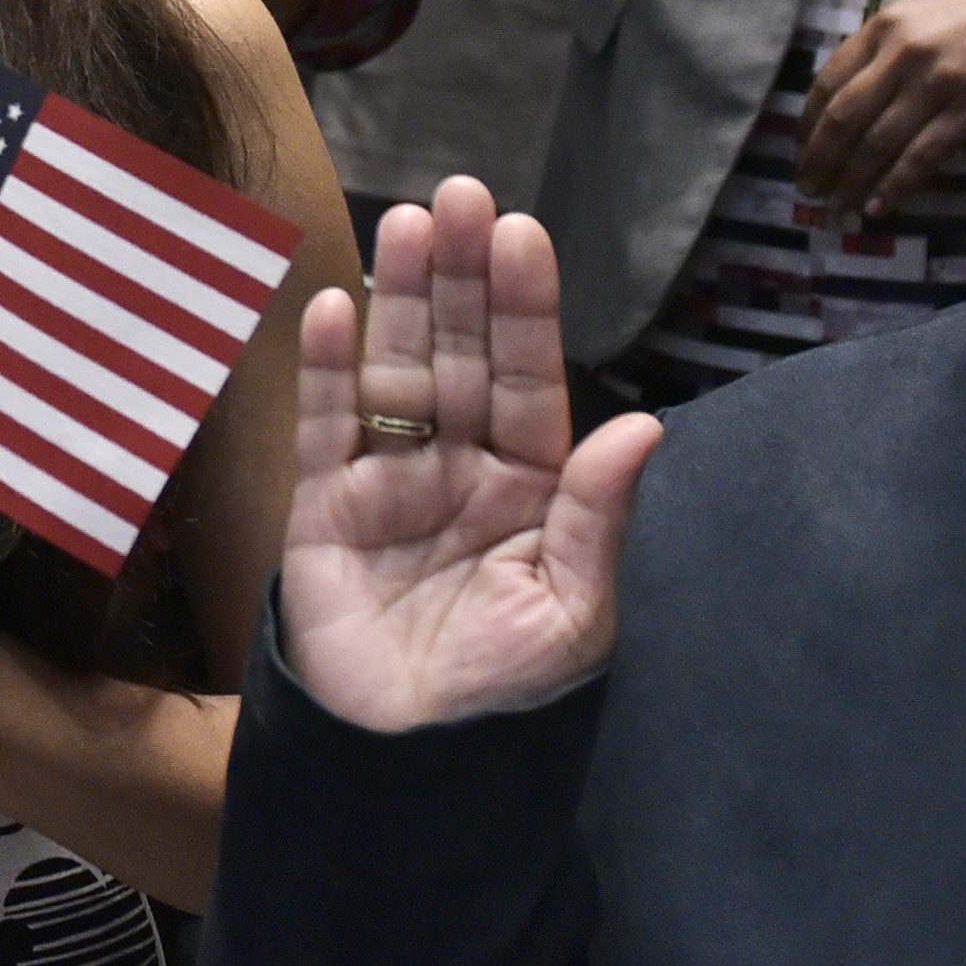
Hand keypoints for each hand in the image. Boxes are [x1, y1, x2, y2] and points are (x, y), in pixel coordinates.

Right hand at [281, 180, 661, 727]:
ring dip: (399, 300)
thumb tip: (641, 429)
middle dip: (461, 278)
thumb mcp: (572, 613)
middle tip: (461, 197)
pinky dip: (329, 370)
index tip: (523, 236)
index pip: (529, 380)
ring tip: (405, 226)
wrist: (407, 769)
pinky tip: (335, 310)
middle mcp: (462, 472)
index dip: (524, 308)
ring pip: (396, 374)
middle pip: (460, 356)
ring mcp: (390, 487)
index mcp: (533, 490)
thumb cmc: (505, 698)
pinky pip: (327, 429)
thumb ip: (596, 518)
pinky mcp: (324, 513)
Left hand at [792, 0, 965, 221]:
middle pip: (846, 118)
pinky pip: (922, 157)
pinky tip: (878, 206)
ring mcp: (936, 84)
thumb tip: (830, 111)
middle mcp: (902, 55)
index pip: (828, 85)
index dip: (808, 126)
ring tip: (839, 206)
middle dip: (821, 160)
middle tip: (809, 189)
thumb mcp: (907, 19)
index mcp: (880, 29)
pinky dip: (896, 186)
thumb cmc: (960, 19)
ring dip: (852, 181)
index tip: (800, 153)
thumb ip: (870, 55)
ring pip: (879, 143)